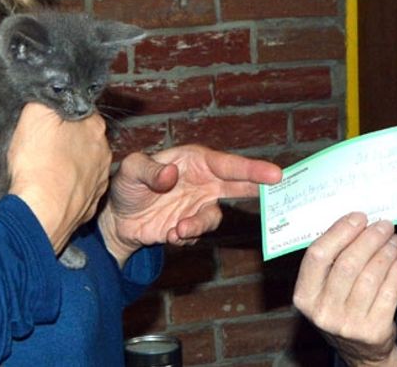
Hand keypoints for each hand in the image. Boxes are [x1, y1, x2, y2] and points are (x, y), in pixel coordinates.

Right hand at [7, 105, 111, 253]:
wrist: (41, 213)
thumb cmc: (38, 163)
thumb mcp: (36, 113)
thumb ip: (49, 98)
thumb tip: (54, 91)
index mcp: (94, 126)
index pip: (79, 110)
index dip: (60, 114)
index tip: (45, 122)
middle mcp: (103, 152)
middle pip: (82, 138)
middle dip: (65, 141)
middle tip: (40, 147)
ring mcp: (98, 181)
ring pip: (81, 166)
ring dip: (65, 167)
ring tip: (42, 171)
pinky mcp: (88, 206)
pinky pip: (75, 192)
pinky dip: (64, 190)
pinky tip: (48, 191)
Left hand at [97, 144, 281, 266]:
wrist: (118, 219)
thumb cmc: (127, 185)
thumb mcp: (131, 170)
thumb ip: (149, 170)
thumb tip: (171, 176)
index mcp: (194, 161)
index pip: (227, 164)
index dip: (252, 169)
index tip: (275, 174)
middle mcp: (203, 182)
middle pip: (238, 184)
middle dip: (258, 186)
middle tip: (278, 187)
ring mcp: (199, 205)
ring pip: (214, 217)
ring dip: (199, 225)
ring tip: (178, 230)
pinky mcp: (192, 226)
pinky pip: (198, 234)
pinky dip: (186, 236)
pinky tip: (169, 234)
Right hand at [293, 213, 396, 366]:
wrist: (360, 351)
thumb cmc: (341, 309)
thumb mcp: (323, 291)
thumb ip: (331, 261)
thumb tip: (355, 223)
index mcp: (304, 297)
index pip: (318, 255)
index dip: (340, 232)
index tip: (359, 217)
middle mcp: (323, 312)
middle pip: (348, 263)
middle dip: (370, 238)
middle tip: (384, 225)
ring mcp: (348, 324)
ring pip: (371, 275)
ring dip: (386, 251)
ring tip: (394, 239)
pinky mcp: (374, 330)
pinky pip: (390, 291)